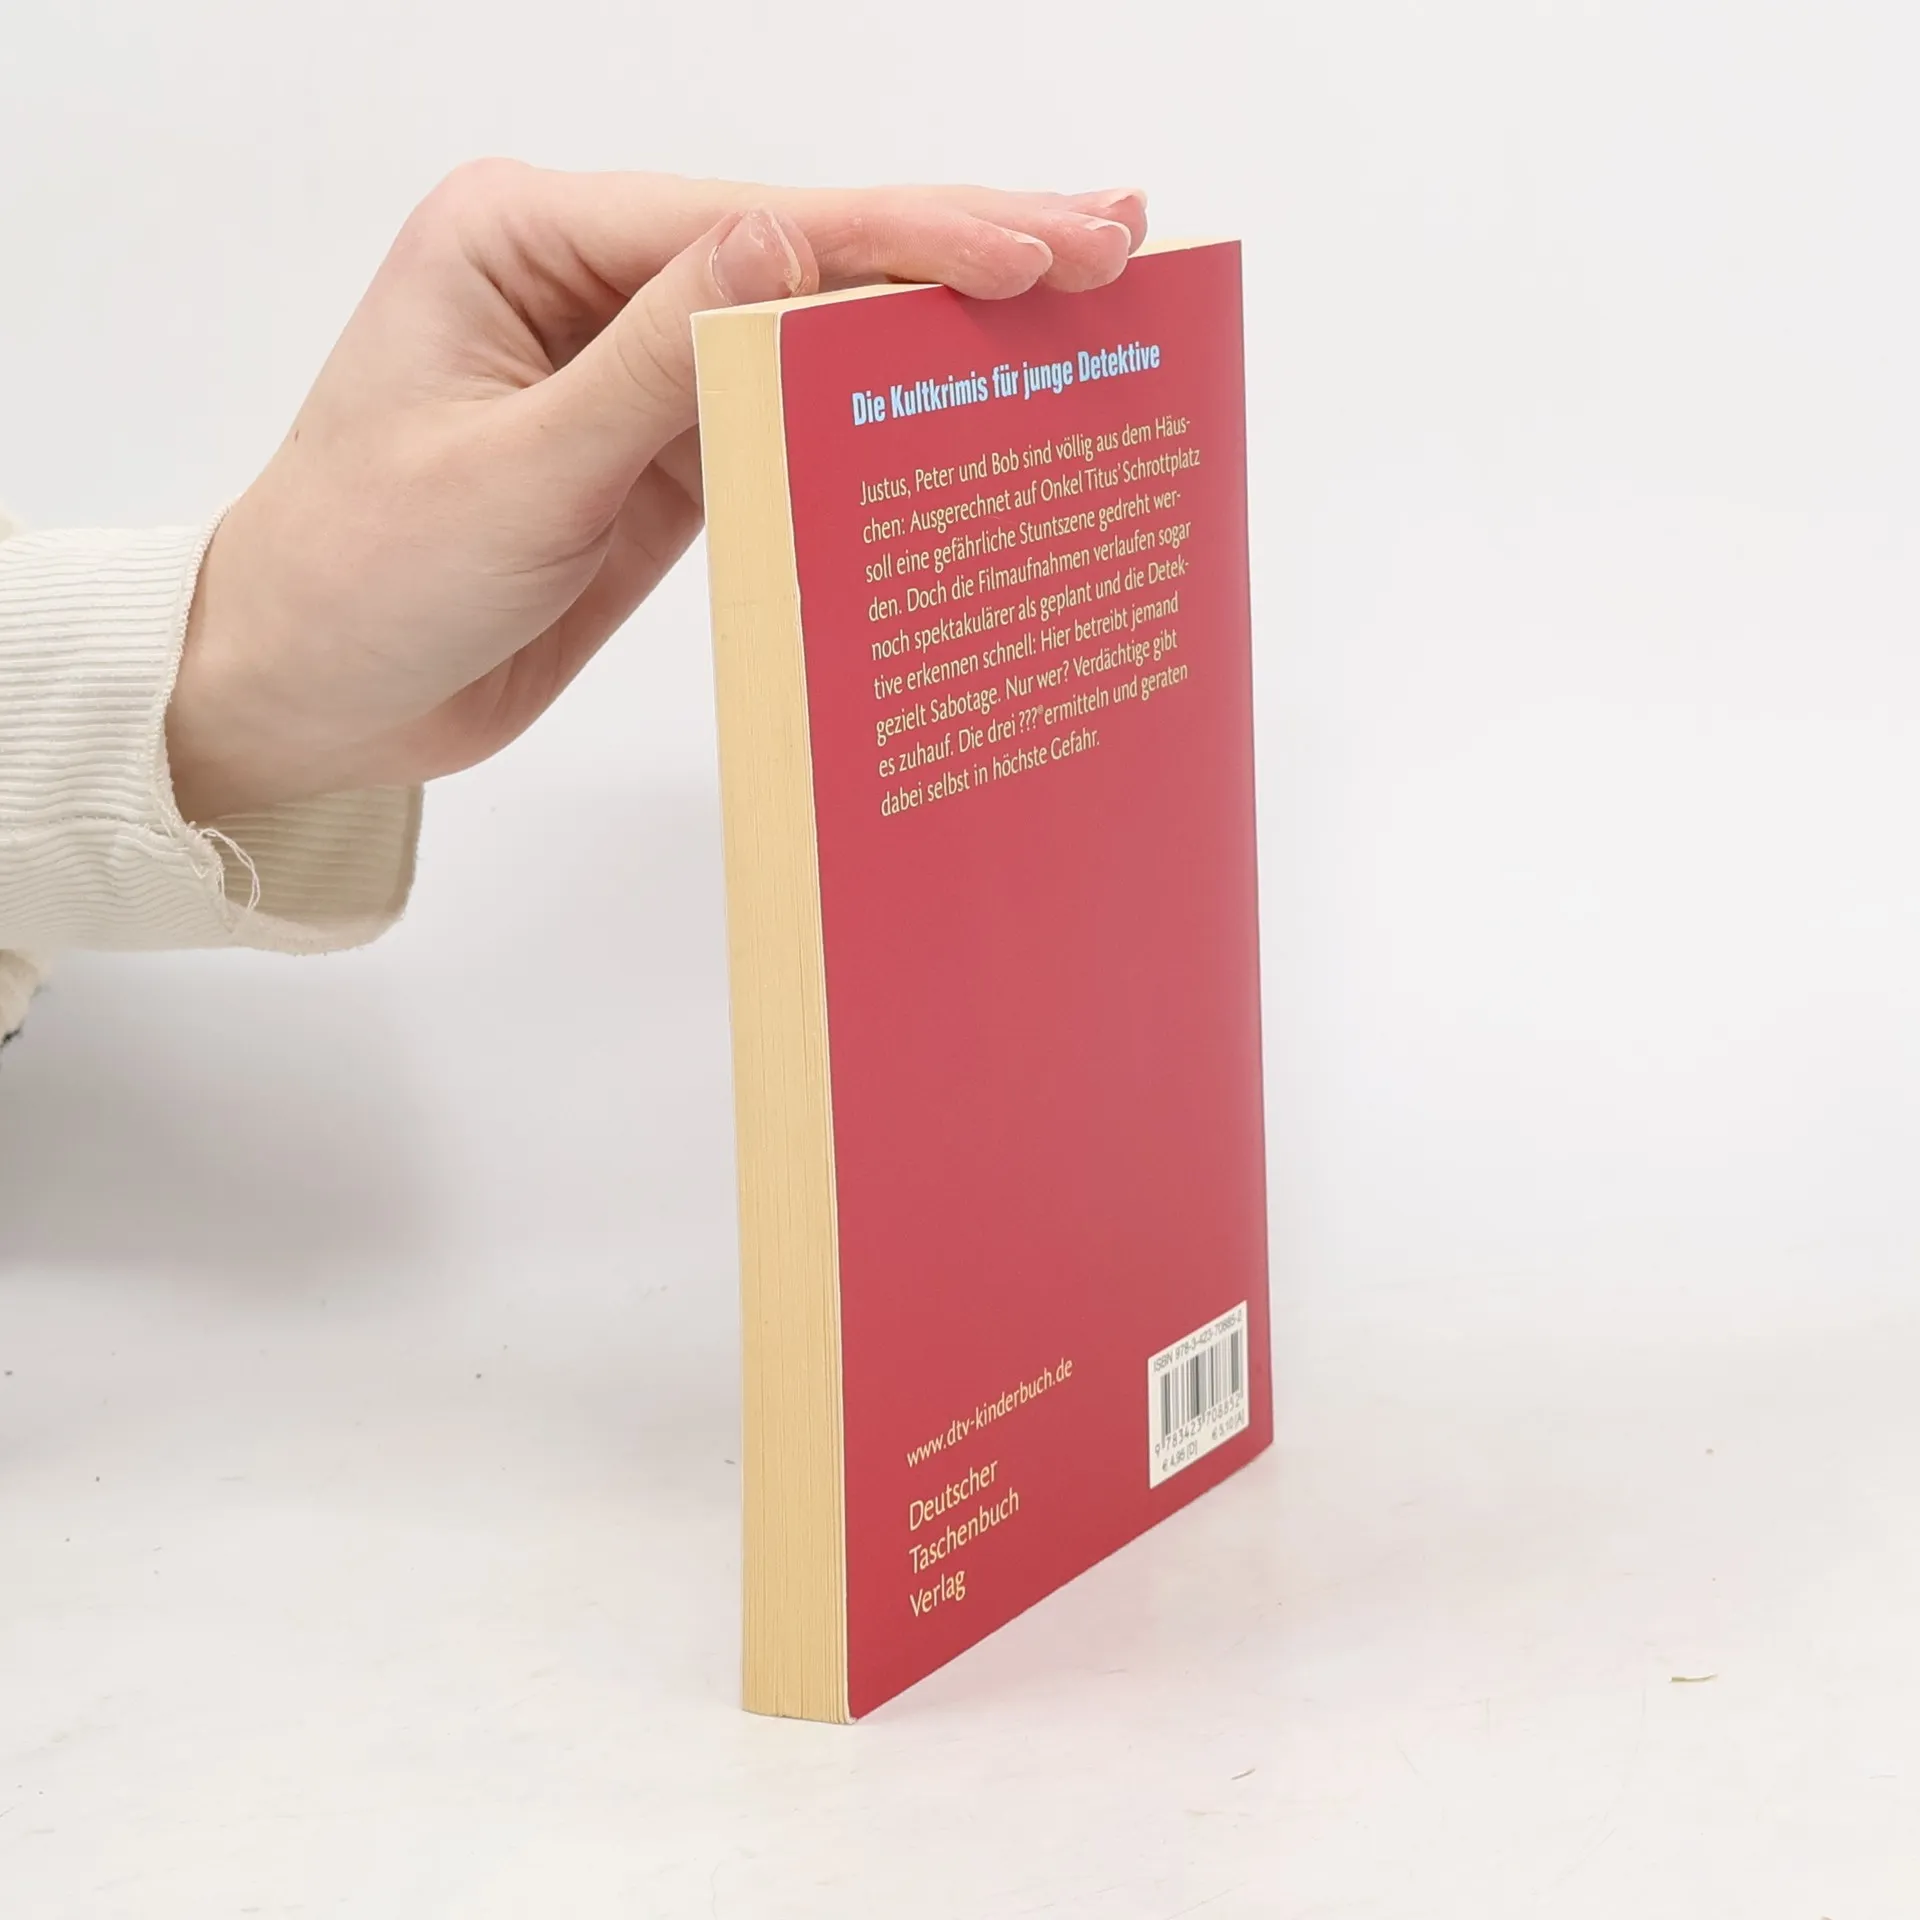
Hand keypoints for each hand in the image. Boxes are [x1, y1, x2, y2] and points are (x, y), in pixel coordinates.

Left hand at [165, 163, 1146, 820]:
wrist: (309, 697)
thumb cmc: (360, 577)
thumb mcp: (509, 472)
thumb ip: (655, 362)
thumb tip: (789, 242)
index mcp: (529, 239)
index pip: (750, 224)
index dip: (902, 237)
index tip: (1035, 251)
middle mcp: (590, 280)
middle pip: (799, 252)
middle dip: (954, 245)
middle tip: (1112, 235)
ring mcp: (634, 368)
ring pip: (810, 330)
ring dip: (937, 321)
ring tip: (1076, 291)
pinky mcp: (662, 455)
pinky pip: (787, 419)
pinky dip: (877, 412)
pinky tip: (966, 396)